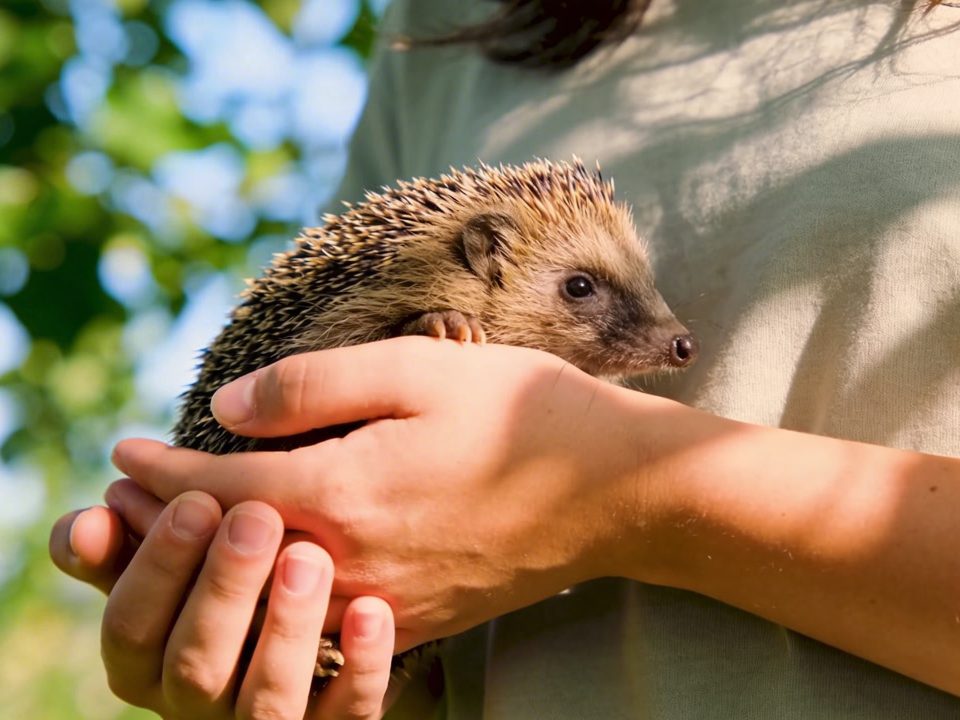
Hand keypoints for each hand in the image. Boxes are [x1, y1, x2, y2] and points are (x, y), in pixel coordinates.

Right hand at [50, 486, 396, 719]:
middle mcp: (197, 704)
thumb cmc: (225, 578)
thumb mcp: (173, 562)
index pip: (129, 628)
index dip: (156, 565)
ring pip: (267, 699)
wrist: (311, 629)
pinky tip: (372, 607)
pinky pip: (347, 713)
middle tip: (257, 516)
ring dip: (286, 625)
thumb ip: (128, 545)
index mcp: (147, 662)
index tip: (197, 498)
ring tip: (310, 555)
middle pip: (194, 665)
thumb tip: (90, 518)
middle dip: (222, 588)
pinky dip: (361, 664)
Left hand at [109, 337, 680, 648]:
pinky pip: (324, 609)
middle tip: (122, 501)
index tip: (123, 452)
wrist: (615, 490)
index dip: (164, 471)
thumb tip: (226, 407)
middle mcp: (354, 562)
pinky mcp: (420, 619)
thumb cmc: (524, 412)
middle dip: (169, 524)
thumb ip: (312, 386)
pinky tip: (272, 561)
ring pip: (271, 588)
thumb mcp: (417, 368)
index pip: (221, 488)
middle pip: (232, 551)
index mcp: (345, 494)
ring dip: (217, 557)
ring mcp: (388, 602)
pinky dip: (278, 583)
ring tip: (181, 530)